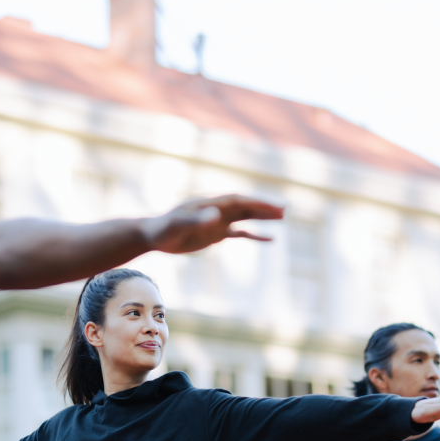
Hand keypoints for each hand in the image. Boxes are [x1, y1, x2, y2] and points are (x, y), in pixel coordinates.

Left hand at [145, 195, 283, 253]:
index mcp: (210, 204)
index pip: (238, 201)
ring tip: (283, 218)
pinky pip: (240, 233)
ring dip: (263, 217)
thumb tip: (216, 216)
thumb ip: (196, 219)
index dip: (256, 203)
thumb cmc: (164, 228)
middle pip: (246, 207)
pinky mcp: (215, 234)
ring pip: (245, 217)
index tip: (272, 207)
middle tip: (285, 210)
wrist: (154, 235)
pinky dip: (255, 235)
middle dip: (264, 208)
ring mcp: (217, 221)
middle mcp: (217, 210)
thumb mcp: (178, 225)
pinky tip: (269, 239)